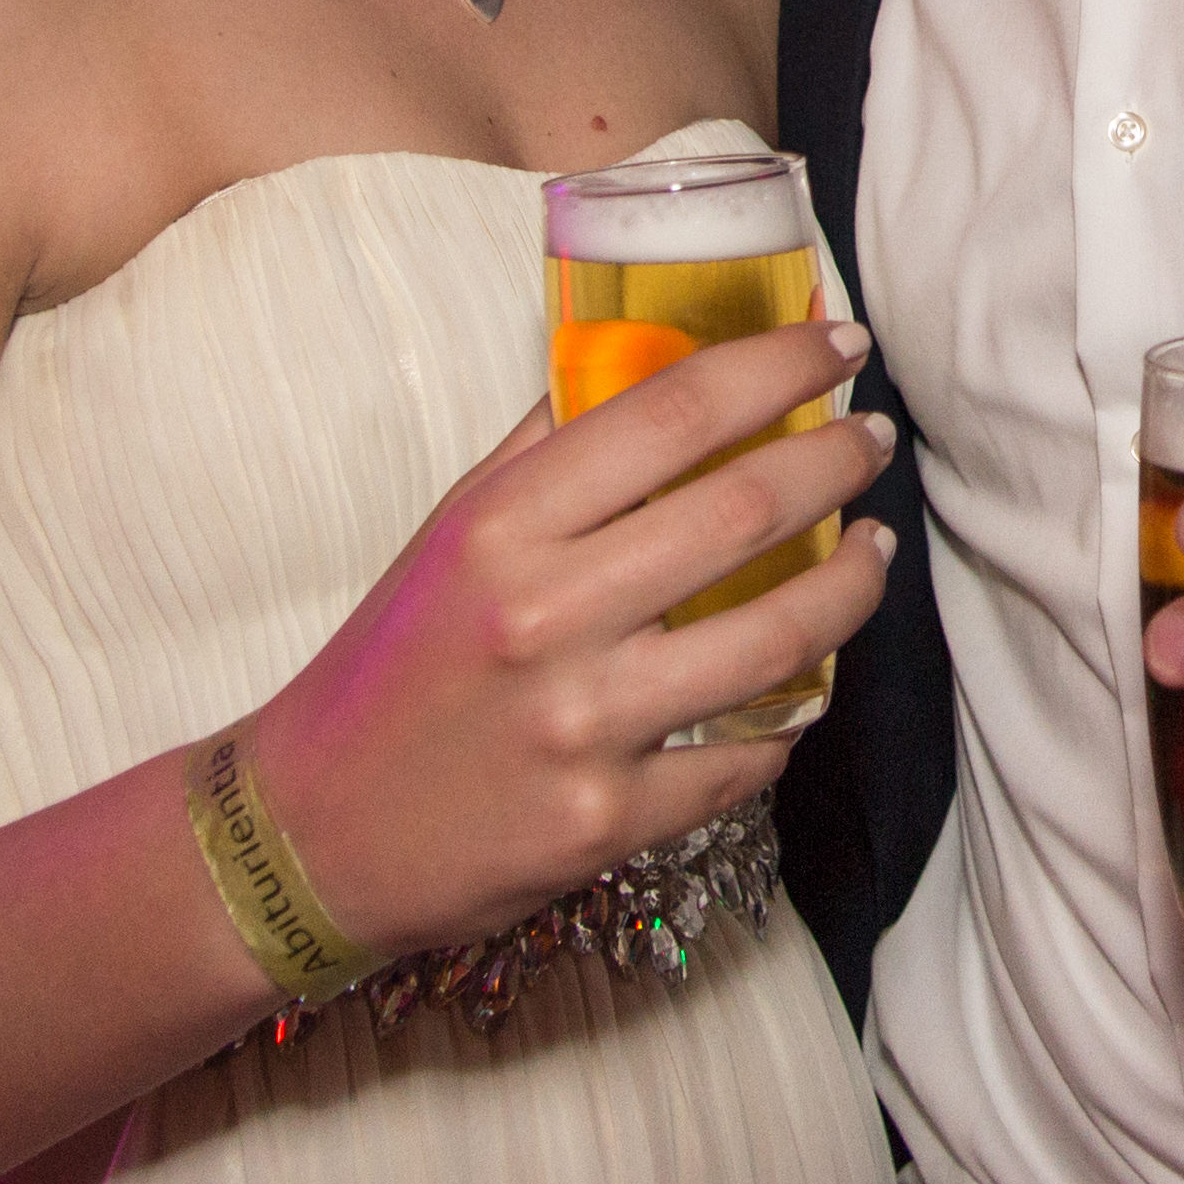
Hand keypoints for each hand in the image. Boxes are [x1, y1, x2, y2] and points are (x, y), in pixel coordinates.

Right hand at [244, 319, 895, 954]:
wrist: (311, 838)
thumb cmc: (390, 670)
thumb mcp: (449, 536)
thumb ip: (545, 448)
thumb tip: (652, 357)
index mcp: (501, 527)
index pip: (674, 412)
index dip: (776, 365)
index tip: (836, 345)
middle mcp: (544, 617)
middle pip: (744, 510)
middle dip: (837, 462)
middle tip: (870, 440)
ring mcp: (582, 726)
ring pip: (777, 638)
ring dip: (852, 586)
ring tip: (873, 553)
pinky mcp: (608, 822)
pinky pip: (745, 759)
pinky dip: (788, 719)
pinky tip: (802, 686)